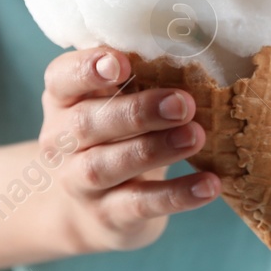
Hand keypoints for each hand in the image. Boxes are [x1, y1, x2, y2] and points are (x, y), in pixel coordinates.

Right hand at [39, 48, 219, 252]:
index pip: (61, 79)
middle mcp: (62, 141)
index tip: (121, 62)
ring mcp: (80, 183)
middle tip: (183, 103)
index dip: (87, 69)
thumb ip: (140, 78)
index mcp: (63, 100)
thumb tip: (196, 54)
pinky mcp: (108, 216)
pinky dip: (176, 196)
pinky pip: (140, 205)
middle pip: (88, 123)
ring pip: (107, 166)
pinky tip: (209, 184)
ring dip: (155, 150)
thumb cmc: (114, 136)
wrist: (89, 210)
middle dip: (136, 111)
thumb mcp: (115, 103)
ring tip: (196, 136)